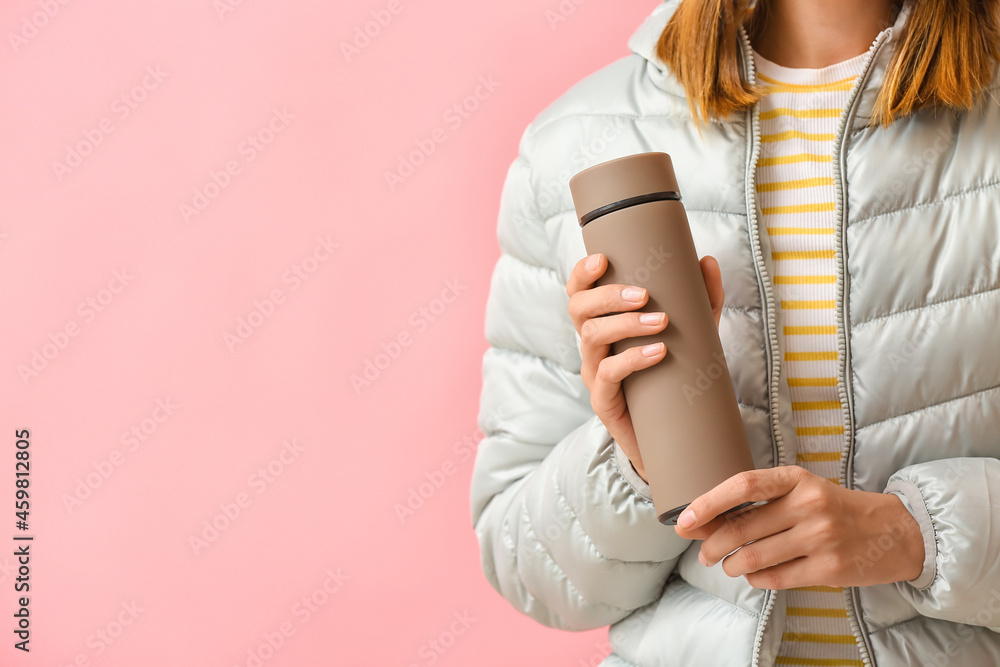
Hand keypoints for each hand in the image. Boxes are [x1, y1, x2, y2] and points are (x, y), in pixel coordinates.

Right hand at [566, 252, 725, 482]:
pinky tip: (658, 352)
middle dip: (608, 296)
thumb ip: (701, 296)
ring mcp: (593, 372)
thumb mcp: (692, 330)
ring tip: (661, 322)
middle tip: (644, 295)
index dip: (581, 274)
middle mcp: (591, 345)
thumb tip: (707, 261)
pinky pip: (607, 374)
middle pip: (578, 309)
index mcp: (602, 322)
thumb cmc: (674, 373)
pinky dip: (632, 359)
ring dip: (625, 324)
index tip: (603, 260)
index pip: (578, 292)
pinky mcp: (603, 400)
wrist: (673, 432)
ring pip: (591, 337)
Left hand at [673, 465, 924, 588]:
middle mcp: (809, 505)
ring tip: (730, 565)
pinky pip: (775, 578)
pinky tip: (755, 575)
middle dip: (712, 544)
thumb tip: (698, 520)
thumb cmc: (833, 509)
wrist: (894, 532)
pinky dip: (756, 580)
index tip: (685, 518)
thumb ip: (755, 504)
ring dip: (732, 566)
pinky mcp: (830, 569)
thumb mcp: (799, 493)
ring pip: (754, 557)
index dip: (709, 502)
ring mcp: (821, 538)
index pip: (743, 485)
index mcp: (796, 479)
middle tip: (704, 552)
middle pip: (742, 528)